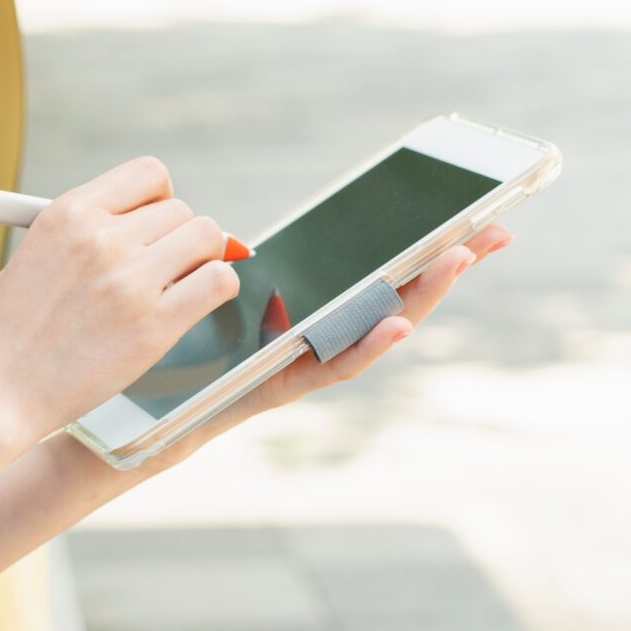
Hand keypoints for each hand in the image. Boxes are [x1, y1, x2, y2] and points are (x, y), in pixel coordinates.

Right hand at [0, 156, 238, 455]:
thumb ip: (85, 233)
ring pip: (208, 238)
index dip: (159, 200)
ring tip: (179, 287)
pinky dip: (217, 287)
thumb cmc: (7, 330)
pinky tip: (197, 303)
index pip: (148, 174)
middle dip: (177, 239)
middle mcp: (101, 237)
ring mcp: (130, 280)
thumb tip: (146, 223)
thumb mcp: (33, 253)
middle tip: (162, 271)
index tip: (152, 227)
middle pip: (181, 210)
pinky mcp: (154, 325)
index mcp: (68, 212)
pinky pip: (218, 281)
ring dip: (202, 260)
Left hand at [146, 225, 514, 473]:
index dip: (420, 245)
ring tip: (458, 264)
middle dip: (443, 266)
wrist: (136, 418)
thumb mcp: (212, 295)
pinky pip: (331, 367)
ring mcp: (306, 364)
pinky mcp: (284, 388)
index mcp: (305, 307)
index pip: (372, 269)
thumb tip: (244, 237)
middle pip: (389, 295)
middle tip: (493, 234)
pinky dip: (366, 347)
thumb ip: (238, 270)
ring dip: (420, 298)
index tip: (470, 212)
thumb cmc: (173, 353)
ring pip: (374, 329)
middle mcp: (315, 337)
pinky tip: (398, 324)